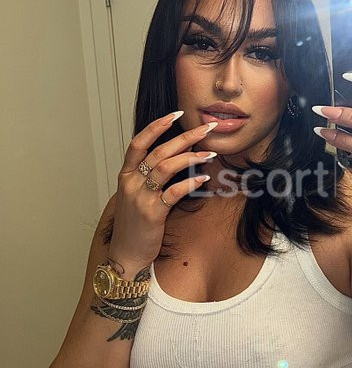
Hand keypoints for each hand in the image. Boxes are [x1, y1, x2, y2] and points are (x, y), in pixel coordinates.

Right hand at [108, 113, 218, 266]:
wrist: (126, 253)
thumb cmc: (135, 224)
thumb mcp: (137, 195)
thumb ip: (149, 177)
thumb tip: (177, 157)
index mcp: (126, 175)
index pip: (138, 143)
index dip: (157, 126)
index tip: (176, 114)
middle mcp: (131, 183)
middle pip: (158, 151)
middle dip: (184, 137)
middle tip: (206, 128)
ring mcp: (140, 197)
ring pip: (165, 167)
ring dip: (190, 156)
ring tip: (210, 152)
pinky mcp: (152, 213)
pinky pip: (173, 192)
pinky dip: (190, 182)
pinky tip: (203, 177)